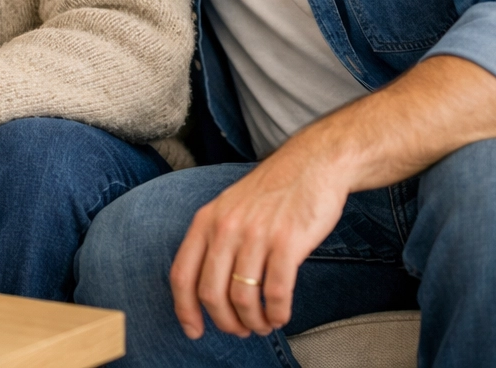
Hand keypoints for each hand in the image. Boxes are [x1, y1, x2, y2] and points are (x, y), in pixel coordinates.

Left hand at [169, 142, 349, 338]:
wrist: (313, 164)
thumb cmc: (272, 191)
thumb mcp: (229, 207)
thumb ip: (215, 241)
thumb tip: (208, 289)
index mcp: (206, 220)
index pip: (182, 275)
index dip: (184, 310)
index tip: (194, 331)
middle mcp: (226, 228)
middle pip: (211, 293)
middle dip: (225, 322)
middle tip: (239, 330)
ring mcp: (256, 235)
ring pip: (243, 298)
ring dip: (253, 321)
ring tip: (263, 325)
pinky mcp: (287, 242)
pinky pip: (275, 293)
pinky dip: (276, 313)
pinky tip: (280, 316)